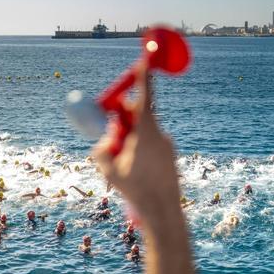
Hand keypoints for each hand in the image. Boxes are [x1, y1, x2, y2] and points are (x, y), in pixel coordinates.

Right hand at [93, 61, 180, 226]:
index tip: (142, 62)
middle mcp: (160, 134)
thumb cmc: (136, 189)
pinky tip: (137, 172)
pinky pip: (151, 147)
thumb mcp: (109, 168)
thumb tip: (104, 139)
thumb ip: (102, 149)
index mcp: (146, 131)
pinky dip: (140, 152)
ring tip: (125, 166)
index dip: (142, 78)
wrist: (164, 211)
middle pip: (140, 115)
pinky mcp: (171, 156)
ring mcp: (168, 145)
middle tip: (111, 129)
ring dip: (131, 141)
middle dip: (124, 119)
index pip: (144, 97)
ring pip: (144, 133)